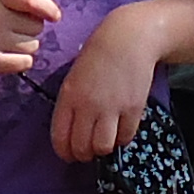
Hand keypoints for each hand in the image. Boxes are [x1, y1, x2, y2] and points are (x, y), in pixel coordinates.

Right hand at [0, 0, 58, 80]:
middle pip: (35, 25)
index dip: (48, 8)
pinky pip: (25, 62)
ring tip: (7, 42)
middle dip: (30, 27)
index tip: (55, 16)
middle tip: (12, 29)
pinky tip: (8, 56)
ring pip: (33, 44)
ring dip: (26, 44)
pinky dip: (22, 60)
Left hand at [48, 5, 169, 162]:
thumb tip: (72, 134)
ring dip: (103, 149)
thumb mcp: (74, 78)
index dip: (64, 153)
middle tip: (88, 150)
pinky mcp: (133, 108)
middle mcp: (88, 105)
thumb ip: (70, 105)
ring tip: (105, 140)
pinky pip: (125, 137)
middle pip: (81, 148)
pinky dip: (122, 138)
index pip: (60, 138)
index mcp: (68, 97)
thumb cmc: (97, 56)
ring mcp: (112, 108)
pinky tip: (120, 129)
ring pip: (103, 147)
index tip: (69, 154)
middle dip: (83, 154)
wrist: (128, 39)